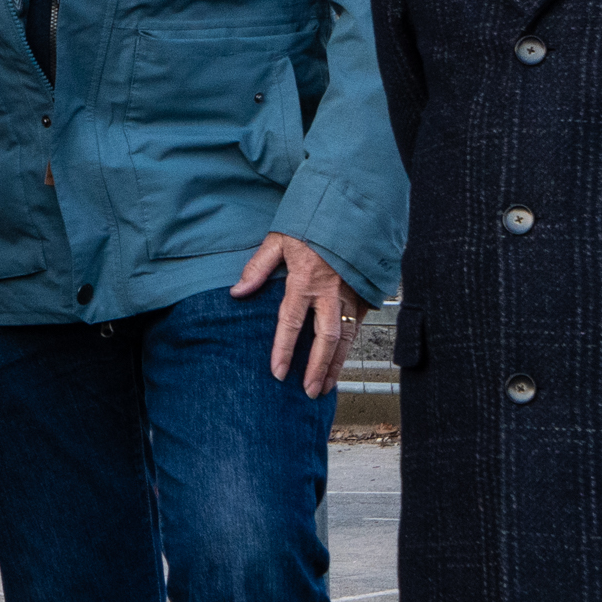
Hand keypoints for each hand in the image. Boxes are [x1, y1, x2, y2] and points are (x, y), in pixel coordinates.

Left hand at [232, 232, 366, 397]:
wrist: (352, 209)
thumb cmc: (312, 223)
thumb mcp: (279, 240)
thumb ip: (257, 268)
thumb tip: (237, 291)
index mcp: (305, 279)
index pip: (291, 322)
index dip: (284, 350)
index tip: (278, 373)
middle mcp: (330, 292)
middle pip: (325, 338)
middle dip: (317, 368)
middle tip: (308, 391)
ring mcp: (350, 295)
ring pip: (345, 338)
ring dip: (335, 365)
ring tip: (325, 387)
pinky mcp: (364, 295)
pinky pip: (356, 328)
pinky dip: (348, 349)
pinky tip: (339, 363)